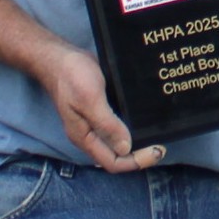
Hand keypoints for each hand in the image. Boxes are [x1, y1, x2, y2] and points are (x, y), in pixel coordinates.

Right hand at [42, 44, 162, 172]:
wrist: (58, 56)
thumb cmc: (71, 77)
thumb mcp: (90, 100)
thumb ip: (107, 125)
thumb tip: (126, 148)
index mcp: (84, 137)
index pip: (112, 162)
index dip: (135, 161)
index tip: (156, 151)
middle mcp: (90, 134)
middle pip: (116, 155)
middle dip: (138, 154)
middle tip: (161, 146)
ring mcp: (94, 122)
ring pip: (118, 141)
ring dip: (136, 141)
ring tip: (157, 134)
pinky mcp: (100, 109)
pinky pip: (117, 124)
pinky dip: (131, 126)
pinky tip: (144, 119)